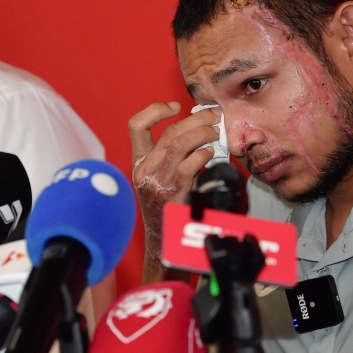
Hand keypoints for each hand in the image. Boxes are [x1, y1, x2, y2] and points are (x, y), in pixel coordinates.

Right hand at [128, 102, 219, 281]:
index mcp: (138, 163)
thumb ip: (174, 157)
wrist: (162, 245)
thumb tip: (202, 133)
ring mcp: (154, 183)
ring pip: (178, 144)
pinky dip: (203, 154)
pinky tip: (211, 153)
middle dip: (195, 119)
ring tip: (216, 133)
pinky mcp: (170, 194)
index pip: (136, 125)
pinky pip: (187, 165)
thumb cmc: (168, 211)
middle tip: (214, 116)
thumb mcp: (162, 179)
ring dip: (202, 134)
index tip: (175, 106)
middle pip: (168, 132)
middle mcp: (143, 171)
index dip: (155, 110)